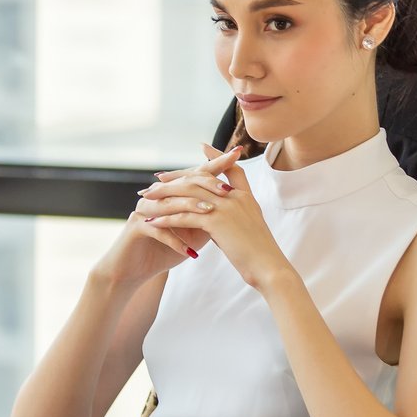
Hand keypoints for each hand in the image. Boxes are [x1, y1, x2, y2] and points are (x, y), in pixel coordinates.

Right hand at [91, 147, 240, 285]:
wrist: (136, 270)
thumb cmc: (166, 250)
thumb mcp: (194, 232)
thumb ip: (210, 216)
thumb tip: (235, 203)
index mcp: (172, 192)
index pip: (197, 174)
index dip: (216, 164)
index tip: (237, 153)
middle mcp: (157, 196)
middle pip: (183, 184)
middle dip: (206, 185)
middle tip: (227, 189)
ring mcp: (145, 209)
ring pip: (170, 204)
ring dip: (191, 209)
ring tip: (210, 213)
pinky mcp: (136, 227)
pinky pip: (158, 230)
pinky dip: (175, 241)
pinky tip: (190, 252)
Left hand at [140, 143, 292, 291]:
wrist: (269, 267)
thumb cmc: (260, 255)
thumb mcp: (250, 228)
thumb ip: (234, 217)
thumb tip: (217, 219)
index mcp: (246, 197)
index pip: (232, 168)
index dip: (218, 157)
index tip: (203, 148)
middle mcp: (236, 197)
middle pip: (201, 178)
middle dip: (177, 178)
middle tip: (158, 180)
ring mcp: (227, 207)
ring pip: (188, 195)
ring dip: (165, 197)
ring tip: (148, 200)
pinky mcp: (216, 222)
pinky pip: (184, 217)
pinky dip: (166, 219)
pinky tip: (152, 223)